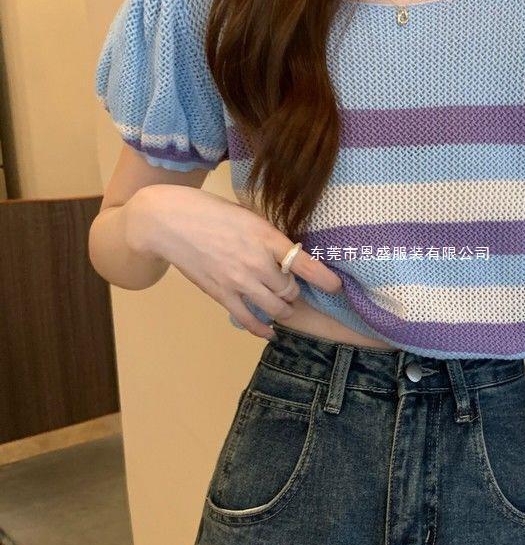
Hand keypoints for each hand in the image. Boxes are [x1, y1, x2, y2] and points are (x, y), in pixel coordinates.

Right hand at [125, 183, 342, 336]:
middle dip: (295, 291)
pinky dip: (262, 329)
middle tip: (292, 287)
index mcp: (266, 237)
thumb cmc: (212, 212)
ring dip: (284, 310)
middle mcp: (256, 262)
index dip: (325, 279)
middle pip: (291, 290)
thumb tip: (291, 253)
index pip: (305, 263)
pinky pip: (249, 320)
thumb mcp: (249, 215)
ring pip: (276, 308)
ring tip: (285, 308)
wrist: (169, 222)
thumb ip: (270, 237)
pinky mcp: (222, 295)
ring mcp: (239, 282)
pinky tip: (270, 332)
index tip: (336, 286)